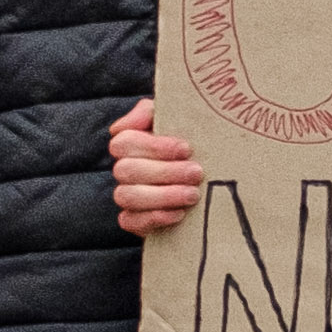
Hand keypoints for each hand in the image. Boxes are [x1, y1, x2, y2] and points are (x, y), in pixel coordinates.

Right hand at [109, 95, 202, 237]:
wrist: (207, 182)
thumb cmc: (191, 145)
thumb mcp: (178, 121)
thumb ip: (158, 110)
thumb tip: (145, 113)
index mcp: (130, 143)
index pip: (125, 141)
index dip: (154, 146)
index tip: (186, 149)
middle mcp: (123, 168)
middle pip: (128, 170)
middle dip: (165, 172)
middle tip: (196, 172)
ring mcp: (127, 195)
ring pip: (128, 196)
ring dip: (163, 196)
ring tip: (193, 194)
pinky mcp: (133, 220)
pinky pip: (130, 221)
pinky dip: (154, 218)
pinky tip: (179, 214)